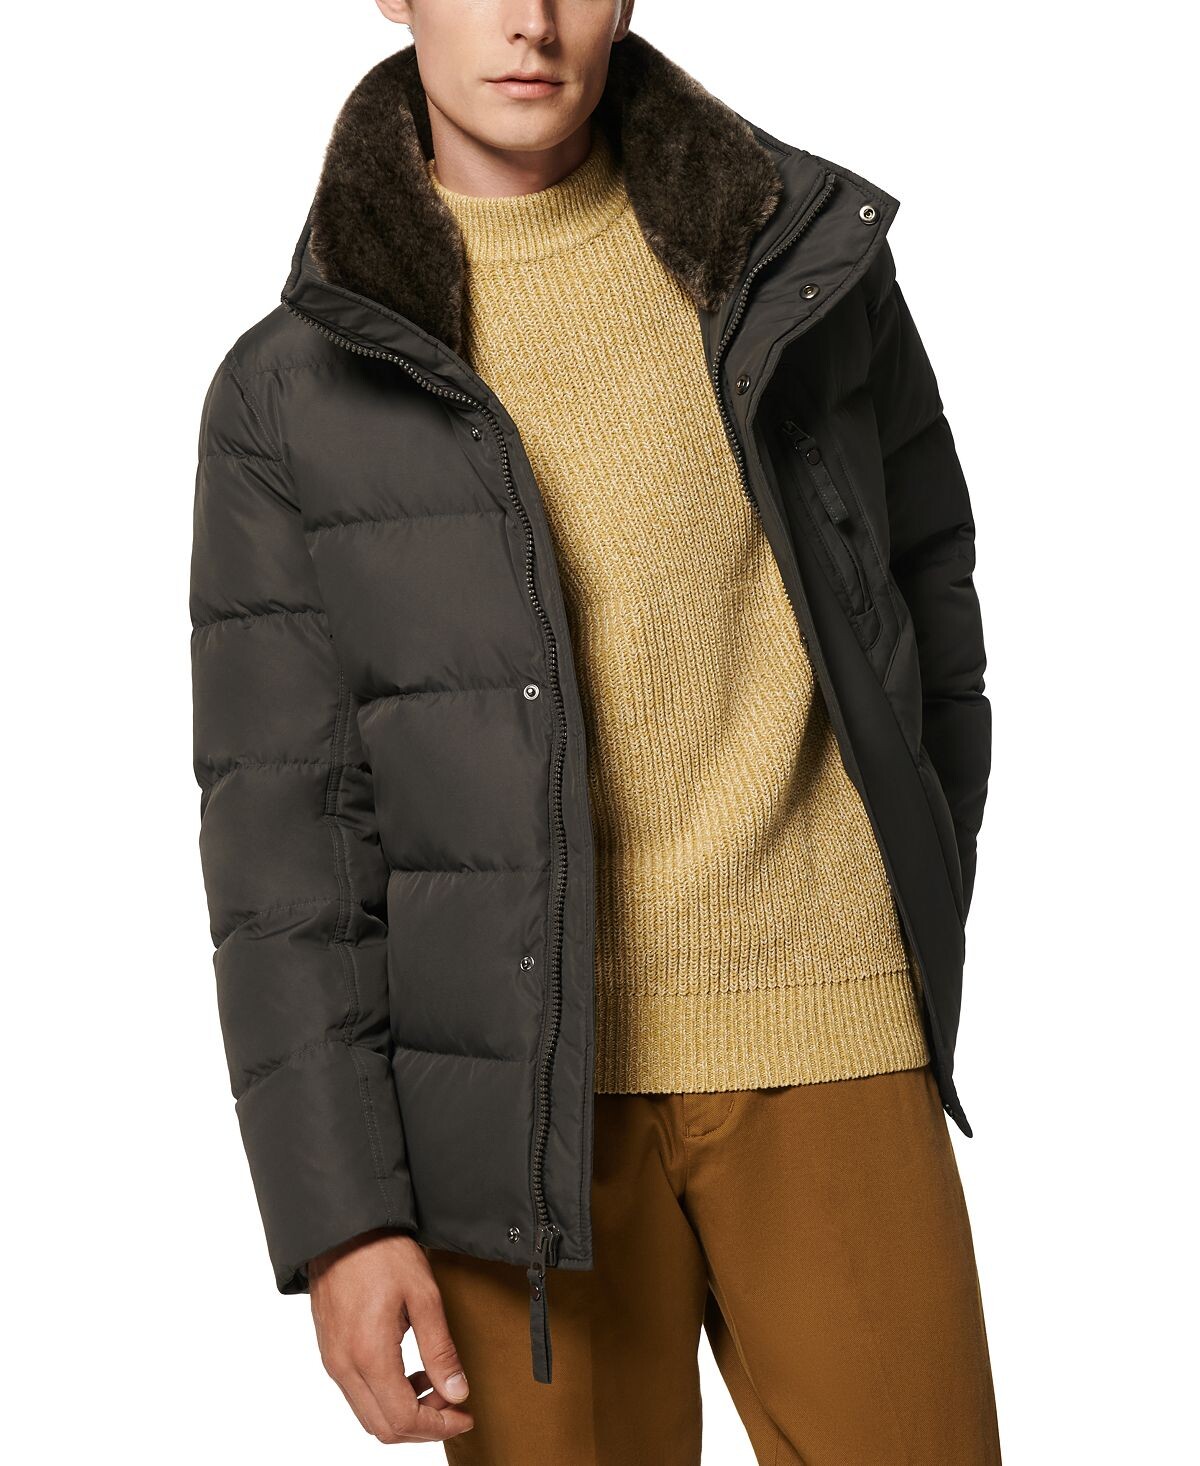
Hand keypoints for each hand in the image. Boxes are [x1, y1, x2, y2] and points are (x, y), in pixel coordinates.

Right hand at [309, 1228, 473, 1444]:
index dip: (439, 1426)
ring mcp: (333, 1361)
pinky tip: (410, 1373)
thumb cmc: (382, 1253)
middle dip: (423, 1427)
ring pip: (369, 1415)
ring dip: (404, 1413)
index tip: (465, 1415)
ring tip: (436, 1385)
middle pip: (384, 1428)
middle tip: (454, 1404)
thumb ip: (440, 1349)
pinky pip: (358, 1394)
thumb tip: (457, 1391)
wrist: (342, 1227)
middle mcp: (344, 1367)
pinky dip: (386, 1397)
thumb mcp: (423, 1295)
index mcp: (369, 1355)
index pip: (404, 1419)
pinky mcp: (331, 1352)